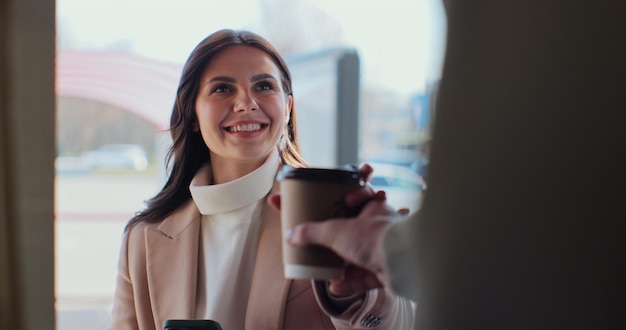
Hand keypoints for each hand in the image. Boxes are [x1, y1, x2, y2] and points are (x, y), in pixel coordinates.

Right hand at [267, 164, 404, 295]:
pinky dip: (350, 282)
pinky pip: (364, 277)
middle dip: (338, 240)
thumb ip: (311, 232)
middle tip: (324, 243)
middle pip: (356, 230)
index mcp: (373, 209)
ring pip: (359, 256)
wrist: (401, 263)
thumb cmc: (376, 237)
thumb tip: (290, 235)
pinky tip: (336, 286)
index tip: (343, 200)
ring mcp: (382, 251)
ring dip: (341, 265)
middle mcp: (380, 228)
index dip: (353, 195)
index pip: (364, 195)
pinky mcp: (385, 272)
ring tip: (325, 270)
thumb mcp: (336, 231)